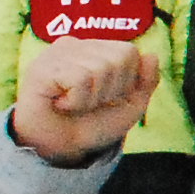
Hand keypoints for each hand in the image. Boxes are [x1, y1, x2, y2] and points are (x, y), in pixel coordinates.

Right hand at [8, 33, 160, 164]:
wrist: (62, 148)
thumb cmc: (93, 123)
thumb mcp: (131, 104)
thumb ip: (147, 81)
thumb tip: (153, 55)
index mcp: (93, 49)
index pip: (129, 52)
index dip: (126, 82)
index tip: (106, 97)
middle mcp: (74, 45)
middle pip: (118, 59)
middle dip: (111, 91)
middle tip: (87, 103)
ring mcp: (55, 54)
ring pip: (100, 69)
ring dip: (92, 99)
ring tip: (73, 104)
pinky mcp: (41, 69)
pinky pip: (79, 79)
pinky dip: (77, 101)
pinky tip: (61, 104)